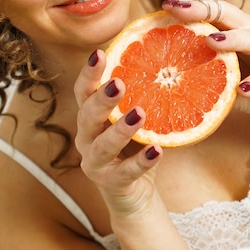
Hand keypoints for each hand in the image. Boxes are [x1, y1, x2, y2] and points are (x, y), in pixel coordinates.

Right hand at [74, 50, 162, 218]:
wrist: (135, 195)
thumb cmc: (134, 148)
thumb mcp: (134, 121)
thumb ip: (141, 98)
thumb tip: (166, 62)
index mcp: (89, 118)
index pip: (83, 92)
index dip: (89, 74)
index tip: (99, 53)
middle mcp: (86, 139)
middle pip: (87, 116)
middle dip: (101, 100)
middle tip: (117, 83)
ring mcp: (95, 163)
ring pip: (103, 146)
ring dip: (120, 130)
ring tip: (140, 114)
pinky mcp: (111, 183)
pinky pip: (126, 172)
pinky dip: (142, 161)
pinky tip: (157, 150)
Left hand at [163, 0, 249, 119]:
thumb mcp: (222, 74)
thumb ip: (201, 70)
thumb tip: (164, 76)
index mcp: (237, 27)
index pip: (213, 10)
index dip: (191, 5)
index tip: (167, 5)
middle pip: (228, 14)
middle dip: (203, 10)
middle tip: (179, 11)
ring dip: (231, 39)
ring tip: (211, 42)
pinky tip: (242, 89)